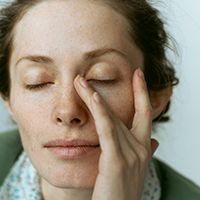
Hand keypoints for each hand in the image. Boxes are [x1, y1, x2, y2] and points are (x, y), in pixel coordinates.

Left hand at [74, 69, 158, 199]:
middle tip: (120, 71)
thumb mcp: (135, 169)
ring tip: (80, 81)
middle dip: (128, 88)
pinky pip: (107, 130)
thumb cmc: (122, 191)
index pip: (145, 114)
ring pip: (111, 117)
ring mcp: (131, 154)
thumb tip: (154, 142)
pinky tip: (92, 97)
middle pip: (128, 111)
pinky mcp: (116, 161)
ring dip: (94, 96)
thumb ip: (143, 151)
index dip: (142, 93)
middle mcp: (140, 148)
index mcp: (143, 148)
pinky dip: (99, 111)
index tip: (138, 76)